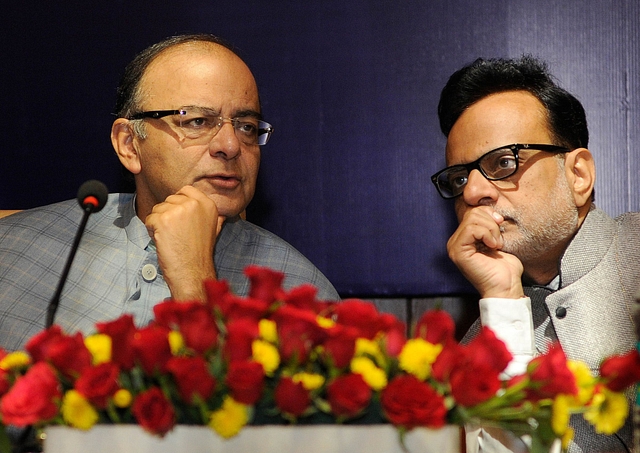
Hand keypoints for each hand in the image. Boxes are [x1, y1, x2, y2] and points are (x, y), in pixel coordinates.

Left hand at [145, 185, 224, 300]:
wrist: (192, 271)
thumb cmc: (200, 253)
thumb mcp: (215, 230)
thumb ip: (215, 217)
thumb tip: (222, 214)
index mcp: (207, 204)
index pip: (185, 190)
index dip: (178, 202)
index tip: (179, 217)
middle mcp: (193, 204)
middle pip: (169, 200)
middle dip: (168, 214)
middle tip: (176, 233)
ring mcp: (178, 211)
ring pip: (158, 209)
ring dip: (159, 223)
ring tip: (171, 238)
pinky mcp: (163, 219)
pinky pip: (149, 219)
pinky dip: (152, 230)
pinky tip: (163, 241)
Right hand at [447, 206, 523, 298]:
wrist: (506, 286)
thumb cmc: (505, 268)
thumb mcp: (498, 238)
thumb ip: (490, 223)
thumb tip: (490, 208)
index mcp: (464, 237)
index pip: (472, 211)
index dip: (488, 213)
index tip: (500, 223)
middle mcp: (456, 241)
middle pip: (472, 212)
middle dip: (491, 222)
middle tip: (498, 239)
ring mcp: (454, 246)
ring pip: (472, 219)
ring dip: (491, 229)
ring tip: (496, 244)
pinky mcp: (457, 251)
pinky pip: (471, 229)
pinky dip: (487, 234)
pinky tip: (493, 246)